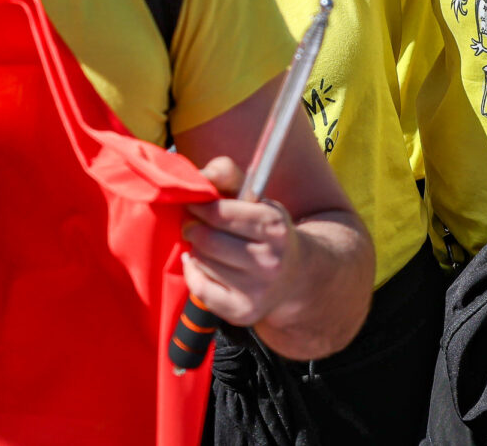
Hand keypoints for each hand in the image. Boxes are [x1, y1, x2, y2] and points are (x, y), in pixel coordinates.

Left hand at [184, 154, 301, 326]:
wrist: (294, 276)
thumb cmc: (265, 231)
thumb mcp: (256, 198)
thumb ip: (228, 175)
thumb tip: (203, 174)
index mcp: (275, 226)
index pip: (220, 213)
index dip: (200, 206)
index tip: (194, 204)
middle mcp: (270, 260)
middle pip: (208, 240)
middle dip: (193, 228)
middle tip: (192, 224)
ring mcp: (258, 290)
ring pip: (203, 263)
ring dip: (195, 250)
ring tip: (203, 244)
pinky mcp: (244, 312)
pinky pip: (201, 290)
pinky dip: (193, 273)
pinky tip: (198, 264)